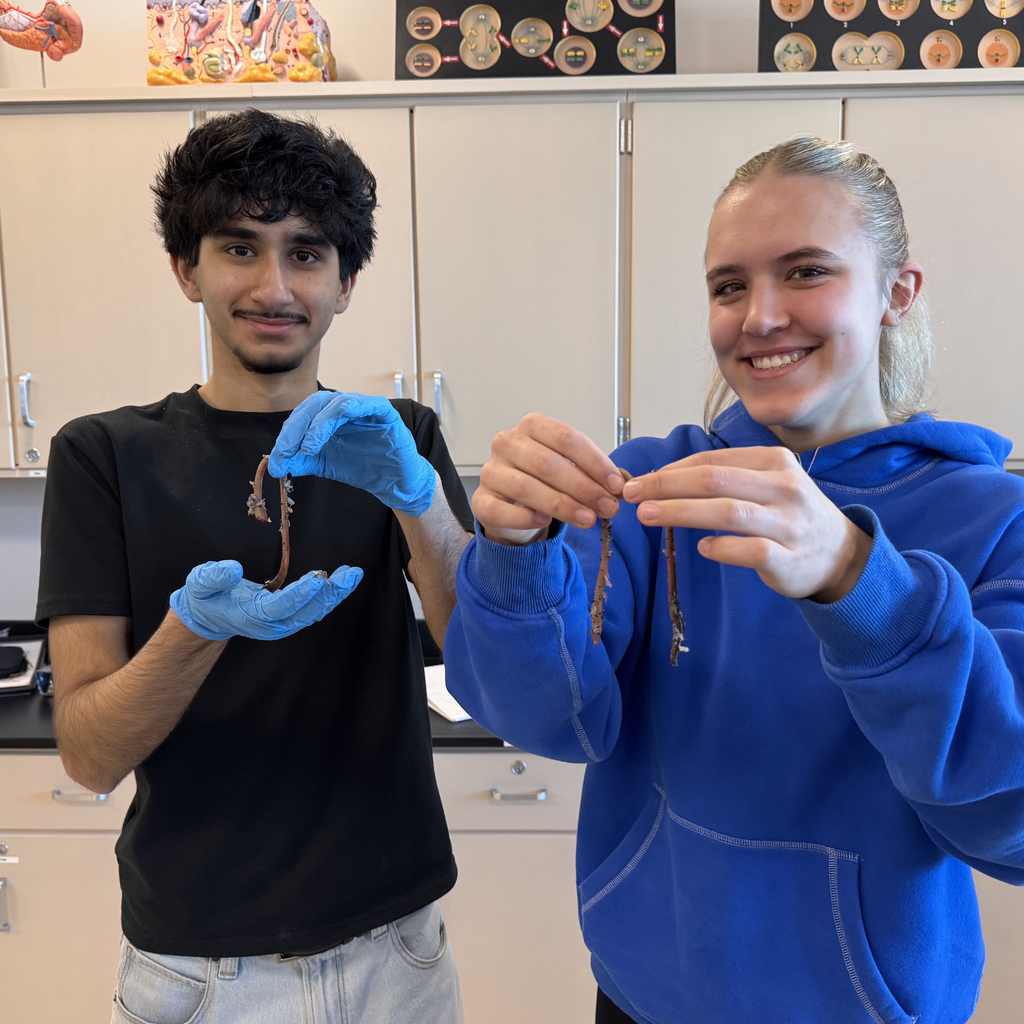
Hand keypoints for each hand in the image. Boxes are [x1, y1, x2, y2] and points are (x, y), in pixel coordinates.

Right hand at [170, 560, 362, 640]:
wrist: (209, 616)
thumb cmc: (205, 596)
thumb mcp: (200, 583)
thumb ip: (214, 576)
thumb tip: (234, 569)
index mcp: (252, 616)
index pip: (280, 607)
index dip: (300, 595)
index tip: (318, 579)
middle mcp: (273, 624)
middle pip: (306, 612)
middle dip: (329, 594)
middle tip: (349, 574)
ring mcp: (283, 623)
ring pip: (314, 611)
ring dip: (336, 594)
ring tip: (353, 574)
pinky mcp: (290, 617)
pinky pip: (314, 608)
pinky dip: (331, 595)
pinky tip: (344, 580)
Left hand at [268, 392, 435, 515]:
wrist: (393, 483)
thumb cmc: (362, 468)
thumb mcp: (323, 464)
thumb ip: (301, 460)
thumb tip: (274, 463)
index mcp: (328, 416)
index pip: (303, 415)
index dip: (287, 434)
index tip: (277, 459)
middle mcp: (344, 408)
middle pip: (315, 405)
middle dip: (297, 428)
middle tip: (286, 452)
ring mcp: (365, 409)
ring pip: (337, 404)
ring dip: (318, 424)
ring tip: (309, 448)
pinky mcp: (385, 414)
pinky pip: (369, 404)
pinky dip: (353, 406)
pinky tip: (341, 416)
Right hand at [473, 413, 625, 540]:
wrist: (512, 504)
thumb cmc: (545, 480)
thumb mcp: (569, 468)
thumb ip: (589, 473)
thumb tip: (617, 489)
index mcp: (532, 426)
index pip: (567, 438)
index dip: (595, 462)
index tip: (616, 485)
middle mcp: (507, 443)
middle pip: (547, 463)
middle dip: (583, 487)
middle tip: (608, 507)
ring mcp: (490, 471)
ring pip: (526, 487)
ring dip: (562, 506)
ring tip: (588, 519)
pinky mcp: (480, 500)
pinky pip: (502, 510)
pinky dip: (526, 518)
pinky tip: (545, 523)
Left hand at [621, 446, 871, 602]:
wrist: (838, 555)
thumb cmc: (788, 515)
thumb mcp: (766, 484)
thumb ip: (724, 479)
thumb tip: (663, 478)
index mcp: (774, 462)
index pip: (712, 461)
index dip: (670, 470)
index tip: (639, 481)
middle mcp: (784, 488)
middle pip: (714, 481)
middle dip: (666, 486)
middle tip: (631, 495)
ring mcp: (789, 524)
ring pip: (728, 512)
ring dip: (681, 512)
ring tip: (647, 515)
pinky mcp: (790, 559)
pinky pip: (750, 551)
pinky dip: (722, 548)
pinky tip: (702, 548)